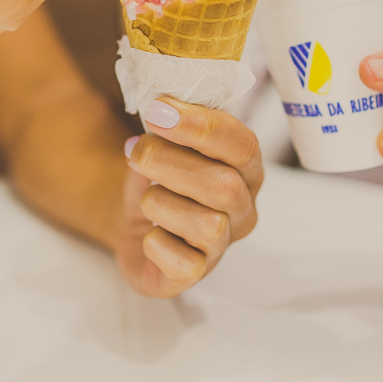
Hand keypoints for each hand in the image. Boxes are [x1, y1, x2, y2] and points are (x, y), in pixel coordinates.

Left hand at [117, 98, 261, 296]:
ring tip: (147, 199)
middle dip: (170, 162)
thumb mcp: (168, 141)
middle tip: (136, 150)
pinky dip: (156, 243)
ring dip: (161, 203)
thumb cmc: (161, 177)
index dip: (200, 126)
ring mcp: (222, 246)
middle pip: (224, 186)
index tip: (157, 110)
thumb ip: (174, 122)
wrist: (136, 222)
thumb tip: (161, 106)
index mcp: (246, 169)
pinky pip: (183, 263)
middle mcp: (244, 210)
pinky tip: (149, 233)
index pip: (242, 145)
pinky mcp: (194, 275)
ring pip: (207, 225)